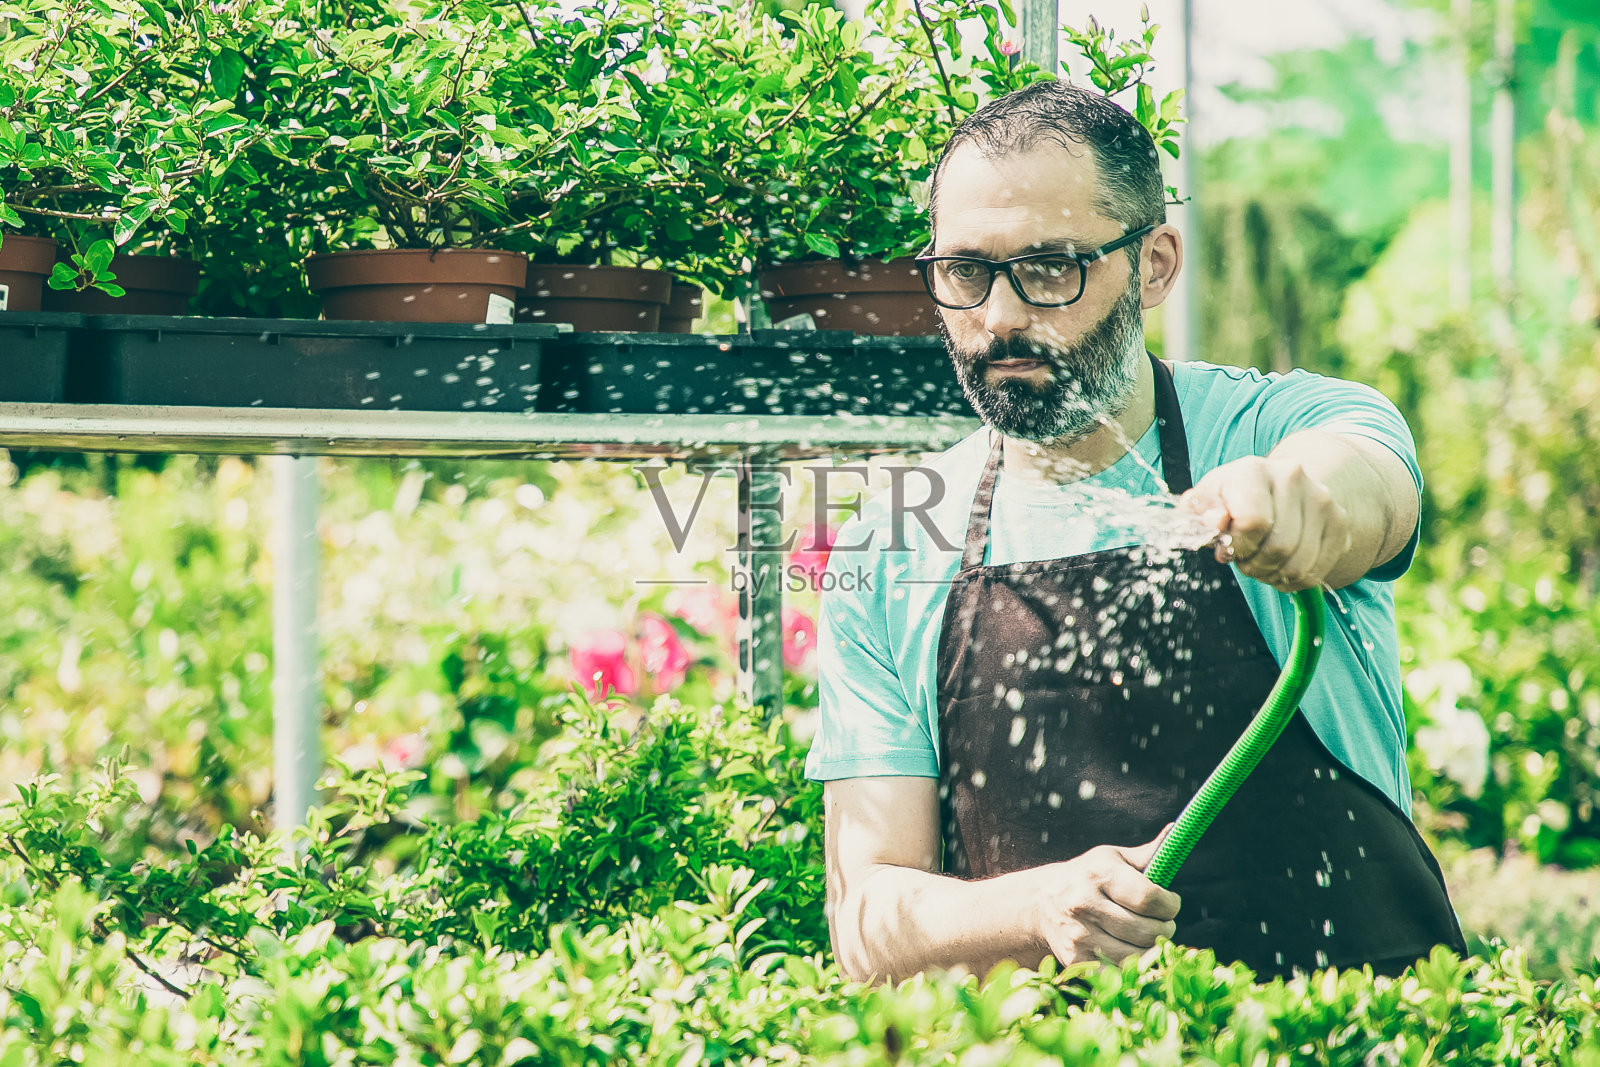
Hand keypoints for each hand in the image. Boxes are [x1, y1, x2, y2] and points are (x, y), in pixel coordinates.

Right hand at [1028, 824, 1181, 966]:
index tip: (1171, 904)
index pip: (1149, 898)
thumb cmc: (1088, 876)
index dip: (1170, 905)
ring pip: (1136, 956)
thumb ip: (1147, 854)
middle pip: (1146, 931)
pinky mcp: (1076, 959)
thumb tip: (1176, 831)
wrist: (1042, 902)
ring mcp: (1079, 935)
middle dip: (1165, 928)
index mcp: (1099, 874)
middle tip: (1163, 923)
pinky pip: (1119, 972)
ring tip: (1149, 937)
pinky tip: (1132, 952)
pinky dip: (1132, 968)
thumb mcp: (1112, 858)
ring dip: (1152, 950)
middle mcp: (1085, 903)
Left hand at [1178, 456, 1352, 592]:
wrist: (1277, 487)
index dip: (1237, 546)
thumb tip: (1215, 520)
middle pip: (1279, 548)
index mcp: (1254, 470)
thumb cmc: (1233, 498)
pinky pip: (1316, 573)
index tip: (1229, 546)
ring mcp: (1322, 499)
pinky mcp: (1340, 522)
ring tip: (1262, 562)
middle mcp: (1293, 478)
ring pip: (1299, 565)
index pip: (1252, 523)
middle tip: (1246, 559)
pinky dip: (1293, 581)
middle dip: (1255, 564)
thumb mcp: (1207, 500)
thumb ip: (1201, 510)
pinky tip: (1281, 566)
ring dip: (1274, 575)